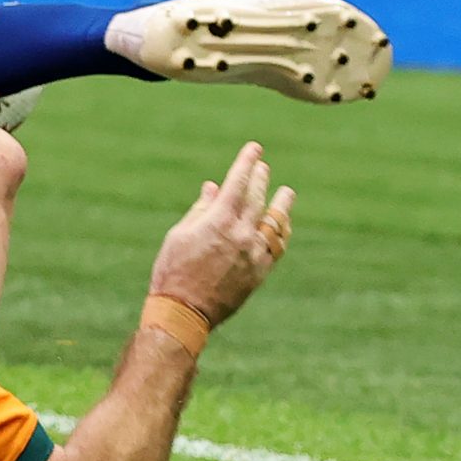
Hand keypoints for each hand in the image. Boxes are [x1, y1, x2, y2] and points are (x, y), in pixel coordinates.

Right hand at [148, 142, 294, 326]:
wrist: (186, 311)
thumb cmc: (174, 270)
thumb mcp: (180, 235)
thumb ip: (200, 209)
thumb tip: (213, 188)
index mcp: (218, 222)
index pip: (237, 184)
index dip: (246, 164)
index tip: (254, 149)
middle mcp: (241, 235)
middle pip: (257, 199)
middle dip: (261, 179)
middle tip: (264, 166)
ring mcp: (254, 254)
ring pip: (274, 222)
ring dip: (280, 204)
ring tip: (286, 191)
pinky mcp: (260, 271)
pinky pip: (278, 246)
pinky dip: (282, 231)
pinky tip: (283, 223)